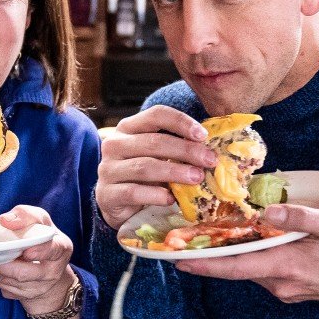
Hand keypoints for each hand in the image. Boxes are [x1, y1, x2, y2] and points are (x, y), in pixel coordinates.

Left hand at [0, 206, 75, 312]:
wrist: (48, 264)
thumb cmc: (41, 237)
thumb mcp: (38, 219)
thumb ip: (25, 215)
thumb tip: (5, 220)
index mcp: (61, 248)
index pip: (53, 250)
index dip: (41, 252)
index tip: (27, 252)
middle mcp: (53, 271)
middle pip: (24, 273)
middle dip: (2, 265)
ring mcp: (40, 287)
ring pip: (11, 283)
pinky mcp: (28, 296)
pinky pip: (7, 290)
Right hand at [96, 105, 216, 230]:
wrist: (117, 203)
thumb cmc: (144, 175)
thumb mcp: (158, 156)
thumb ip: (177, 149)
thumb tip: (211, 150)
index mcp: (129, 127)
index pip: (156, 115)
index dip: (181, 122)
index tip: (203, 136)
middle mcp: (114, 144)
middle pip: (153, 142)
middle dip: (185, 150)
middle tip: (209, 161)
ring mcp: (107, 169)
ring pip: (144, 166)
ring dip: (174, 172)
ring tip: (196, 178)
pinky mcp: (106, 194)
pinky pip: (133, 192)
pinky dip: (155, 195)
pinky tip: (171, 199)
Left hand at [173, 204, 318, 303]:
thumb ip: (300, 218)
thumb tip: (267, 212)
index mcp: (286, 267)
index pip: (236, 268)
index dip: (205, 265)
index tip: (178, 261)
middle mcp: (280, 283)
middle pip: (239, 267)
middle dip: (215, 253)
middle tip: (190, 237)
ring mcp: (286, 289)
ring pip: (252, 268)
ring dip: (237, 253)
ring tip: (218, 231)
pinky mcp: (293, 288)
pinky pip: (265, 271)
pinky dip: (255, 257)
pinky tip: (254, 240)